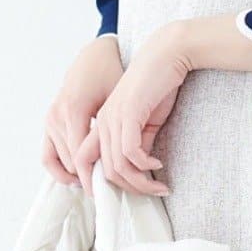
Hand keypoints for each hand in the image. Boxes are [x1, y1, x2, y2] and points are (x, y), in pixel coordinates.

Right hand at [42, 35, 122, 187]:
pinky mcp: (48, 122)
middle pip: (71, 163)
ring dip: (78, 176)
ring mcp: (50, 119)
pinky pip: (48, 156)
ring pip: (60, 163)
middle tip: (111, 191)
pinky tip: (79, 177)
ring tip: (99, 184)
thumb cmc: (111, 73)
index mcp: (74, 110)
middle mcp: (57, 116)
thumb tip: (127, 162)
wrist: (94, 55)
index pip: (80, 156)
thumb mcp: (118, 97)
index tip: (110, 192)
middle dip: (90, 178)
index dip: (95, 177)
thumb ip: (116, 128)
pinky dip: (61, 170)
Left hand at [80, 23, 195, 197]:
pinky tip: (158, 165)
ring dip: (140, 183)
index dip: (98, 185)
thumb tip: (138, 169)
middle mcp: (102, 122)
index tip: (125, 195)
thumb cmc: (157, 86)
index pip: (85, 163)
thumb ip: (137, 143)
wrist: (165, 55)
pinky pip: (131, 153)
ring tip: (158, 187)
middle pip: (104, 172)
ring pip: (117, 167)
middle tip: (152, 193)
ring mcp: (113, 118)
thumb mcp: (145, 122)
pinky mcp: (129, 114)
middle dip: (129, 189)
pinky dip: (145, 166)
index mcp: (102, 124)